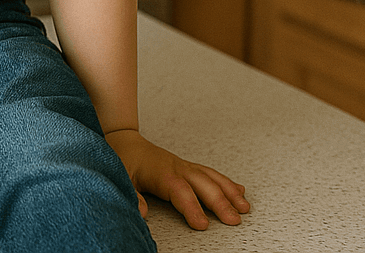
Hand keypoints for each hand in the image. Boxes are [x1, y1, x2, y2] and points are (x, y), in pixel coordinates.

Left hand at [104, 129, 249, 229]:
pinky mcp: (187, 166)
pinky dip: (226, 182)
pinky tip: (239, 191)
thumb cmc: (123, 158)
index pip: (180, 191)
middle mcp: (177, 168)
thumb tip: (141, 212)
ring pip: (211, 178)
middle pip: (202, 184)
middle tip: (234, 220)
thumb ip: (132, 195)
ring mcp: (184, 166)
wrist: (124, 140)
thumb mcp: (120, 176)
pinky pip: (210, 173)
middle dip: (220, 202)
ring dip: (229, 192)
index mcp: (162, 172)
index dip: (192, 208)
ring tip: (244, 207)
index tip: (201, 225)